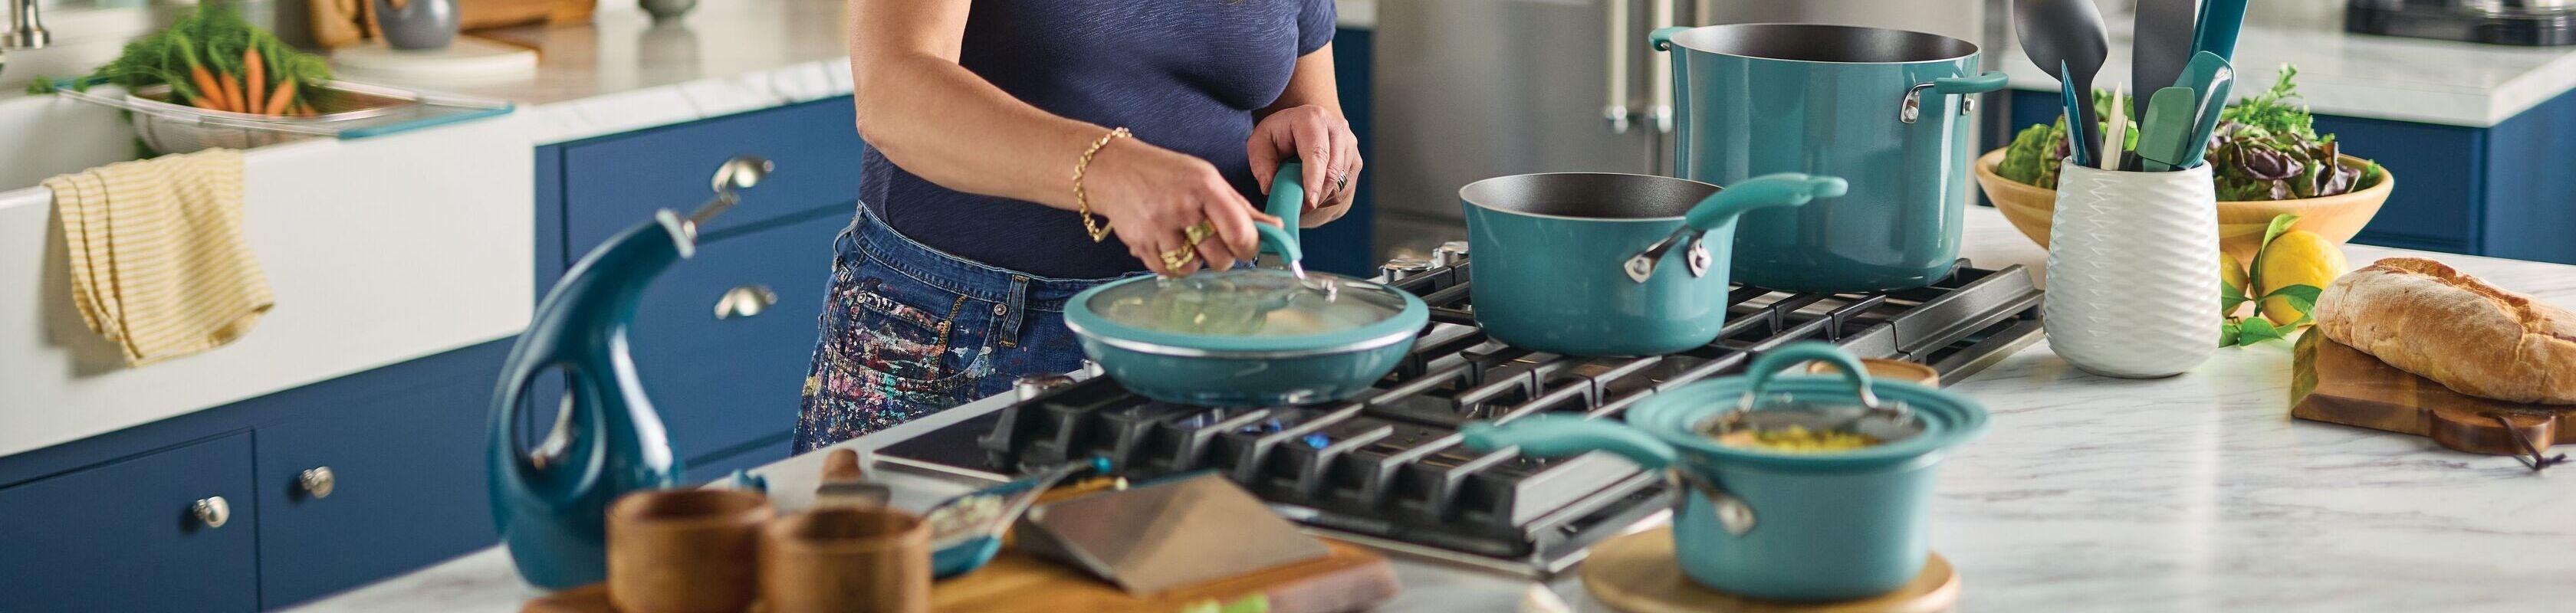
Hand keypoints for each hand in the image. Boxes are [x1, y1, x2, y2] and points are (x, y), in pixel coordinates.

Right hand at [1082, 137, 1284, 275]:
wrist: (1113, 170)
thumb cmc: (1166, 173)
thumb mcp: (1206, 178)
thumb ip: (1240, 206)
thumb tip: (1276, 229)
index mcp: (1204, 187)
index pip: (1239, 231)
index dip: (1249, 247)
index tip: (1247, 247)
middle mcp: (1181, 207)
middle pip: (1219, 258)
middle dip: (1222, 257)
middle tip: (1214, 243)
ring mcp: (1158, 228)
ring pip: (1193, 269)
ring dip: (1194, 261)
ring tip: (1185, 239)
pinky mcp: (1140, 244)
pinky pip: (1167, 272)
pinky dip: (1172, 265)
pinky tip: (1167, 244)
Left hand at [1247, 105, 1360, 227]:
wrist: (1301, 125)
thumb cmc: (1278, 134)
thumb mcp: (1260, 142)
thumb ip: (1261, 163)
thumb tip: (1269, 187)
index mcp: (1313, 118)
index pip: (1317, 153)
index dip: (1314, 179)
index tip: (1309, 202)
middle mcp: (1338, 128)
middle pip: (1332, 171)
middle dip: (1314, 195)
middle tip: (1296, 207)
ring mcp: (1350, 144)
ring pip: (1340, 184)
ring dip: (1319, 197)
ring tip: (1301, 193)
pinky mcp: (1356, 160)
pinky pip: (1345, 189)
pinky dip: (1328, 197)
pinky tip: (1314, 189)